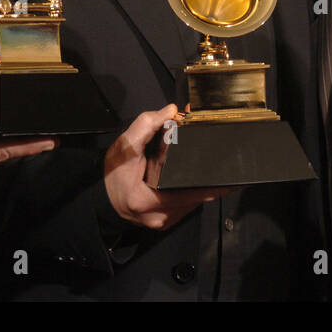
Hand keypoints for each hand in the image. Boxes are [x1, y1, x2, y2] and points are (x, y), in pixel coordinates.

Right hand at [103, 105, 234, 229]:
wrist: (102, 199)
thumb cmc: (113, 176)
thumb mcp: (124, 146)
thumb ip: (145, 125)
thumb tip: (170, 110)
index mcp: (148, 201)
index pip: (190, 191)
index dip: (211, 180)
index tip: (229, 170)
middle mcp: (161, 216)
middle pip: (198, 196)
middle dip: (210, 176)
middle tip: (222, 156)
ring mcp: (166, 221)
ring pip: (195, 201)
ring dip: (203, 182)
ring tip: (207, 162)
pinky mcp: (169, 220)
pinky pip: (189, 203)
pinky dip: (194, 188)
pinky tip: (194, 175)